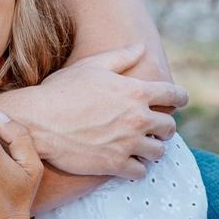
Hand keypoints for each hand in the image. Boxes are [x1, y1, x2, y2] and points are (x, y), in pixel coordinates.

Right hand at [26, 45, 185, 179]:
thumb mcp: (92, 66)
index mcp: (136, 92)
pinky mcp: (115, 164)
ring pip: (158, 152)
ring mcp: (128, 143)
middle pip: (170, 127)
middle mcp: (138, 118)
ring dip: (152, 149)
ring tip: (142, 148)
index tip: (180, 101)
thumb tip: (141, 47)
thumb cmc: (62, 90)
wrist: (38, 121)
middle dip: (165, 128)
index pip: (174, 95)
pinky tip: (128, 163)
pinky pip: (139, 172)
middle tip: (156, 129)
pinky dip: (136, 168)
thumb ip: (121, 57)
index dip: (180, 98)